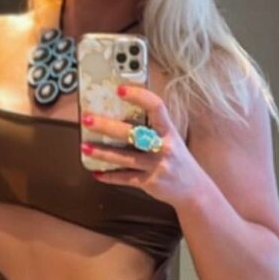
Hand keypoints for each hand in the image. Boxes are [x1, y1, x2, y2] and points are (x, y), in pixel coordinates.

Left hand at [80, 85, 202, 210]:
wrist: (193, 189)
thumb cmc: (177, 159)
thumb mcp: (172, 139)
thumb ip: (153, 128)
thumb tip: (122, 114)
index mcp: (169, 131)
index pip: (156, 107)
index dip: (139, 96)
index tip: (120, 89)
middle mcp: (164, 147)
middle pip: (132, 133)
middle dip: (107, 126)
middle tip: (88, 119)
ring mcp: (157, 166)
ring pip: (124, 158)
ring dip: (102, 152)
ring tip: (84, 147)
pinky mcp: (150, 182)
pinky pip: (126, 178)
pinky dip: (110, 176)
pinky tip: (96, 173)